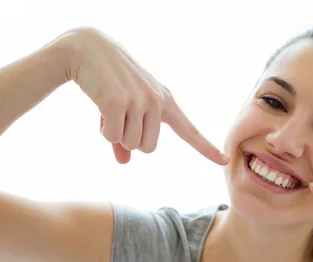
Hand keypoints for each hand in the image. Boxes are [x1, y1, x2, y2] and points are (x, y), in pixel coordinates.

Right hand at [58, 27, 228, 164]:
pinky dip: (103, 131)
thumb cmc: (109, 82)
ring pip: (131, 144)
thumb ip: (127, 136)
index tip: (224, 161)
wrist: (87, 49)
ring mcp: (139, 101)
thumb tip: (125, 162)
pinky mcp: (118, 102)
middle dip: (129, 139)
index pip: (190, 130)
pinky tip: (100, 108)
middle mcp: (157, 101)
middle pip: (148, 148)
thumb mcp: (125, 108)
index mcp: (165, 102)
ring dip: (114, 133)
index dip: (206, 148)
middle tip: (117, 116)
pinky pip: (113, 137)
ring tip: (108, 107)